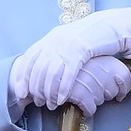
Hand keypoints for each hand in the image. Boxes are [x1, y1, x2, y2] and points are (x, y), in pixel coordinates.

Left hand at [10, 8, 130, 106]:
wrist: (109, 25)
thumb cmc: (88, 37)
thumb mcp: (67, 41)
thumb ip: (54, 52)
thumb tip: (41, 70)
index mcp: (49, 39)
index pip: (28, 60)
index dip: (22, 78)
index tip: (21, 93)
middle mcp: (54, 41)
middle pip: (38, 69)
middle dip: (36, 89)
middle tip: (38, 102)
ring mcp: (67, 46)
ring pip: (50, 74)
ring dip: (49, 92)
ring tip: (51, 104)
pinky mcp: (80, 51)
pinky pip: (68, 74)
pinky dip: (63, 88)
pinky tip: (63, 99)